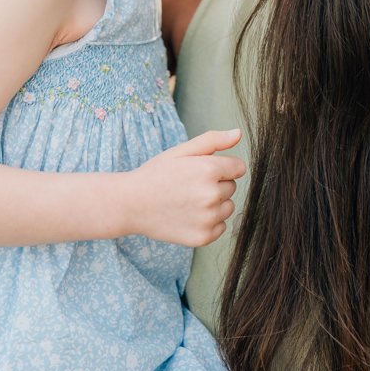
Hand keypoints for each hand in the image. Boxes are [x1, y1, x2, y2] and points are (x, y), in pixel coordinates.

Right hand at [125, 128, 244, 246]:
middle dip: (216, 184)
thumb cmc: (156, 174)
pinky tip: (188, 216)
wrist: (131, 204)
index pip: (238, 168)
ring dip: (215, 204)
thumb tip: (239, 133)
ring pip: (228, 208)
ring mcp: (208, 219)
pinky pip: (220, 227)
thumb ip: (213, 140)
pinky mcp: (203, 237)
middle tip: (189, 186)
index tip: (201, 171)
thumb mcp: (181, 151)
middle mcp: (211, 195)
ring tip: (188, 201)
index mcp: (209, 170)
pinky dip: (209, 223)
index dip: (221, 167)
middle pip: (232, 187)